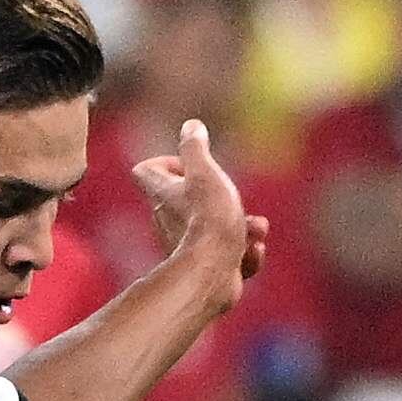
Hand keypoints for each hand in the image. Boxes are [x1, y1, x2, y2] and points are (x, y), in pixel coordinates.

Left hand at [132, 117, 270, 285]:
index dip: (166, 162)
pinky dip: (243, 252)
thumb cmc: (208, 220)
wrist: (213, 274)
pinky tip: (254, 250)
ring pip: (213, 228)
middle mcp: (168, 220)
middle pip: (184, 200)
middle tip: (231, 198)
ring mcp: (185, 247)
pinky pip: (227, 256)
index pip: (146, 170)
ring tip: (256, 229)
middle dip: (217, 196)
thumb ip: (195, 148)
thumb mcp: (205, 173)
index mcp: (163, 193)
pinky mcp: (205, 270)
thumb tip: (191, 126)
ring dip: (240, 226)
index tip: (189, 166)